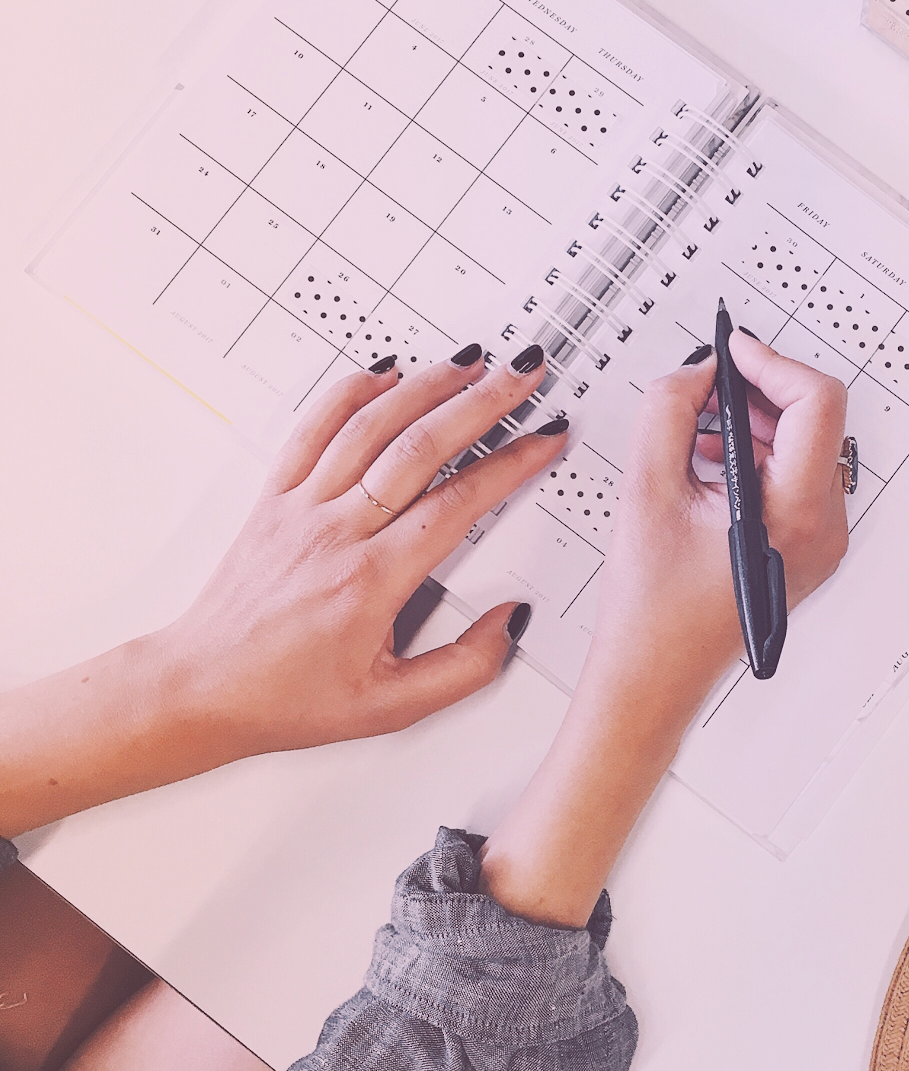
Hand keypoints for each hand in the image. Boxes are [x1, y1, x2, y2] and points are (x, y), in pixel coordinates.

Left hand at [0, 346, 566, 835]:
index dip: (510, 464)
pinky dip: (349, 390)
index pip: (457, 503)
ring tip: (470, 361)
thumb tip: (510, 621)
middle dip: (482, 402)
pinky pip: (312, 428)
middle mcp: (335, 533)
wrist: (203, 688)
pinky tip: (383, 372)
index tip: (544, 439)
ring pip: (369, 426)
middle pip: (419, 447)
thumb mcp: (392, 708)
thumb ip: (464, 667)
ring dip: (426, 385)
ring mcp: (300, 508)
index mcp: (371, 582)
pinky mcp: (274, 498)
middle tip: (522, 374)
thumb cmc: (288, 698)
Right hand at [477, 330, 848, 926]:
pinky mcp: (803, 546)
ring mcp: (819, 541)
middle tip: (706, 385)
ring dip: (753, 422)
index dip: (770, 363)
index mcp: (795, 515)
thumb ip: (669, 411)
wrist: (651, 678)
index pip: (816, 402)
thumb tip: (695, 371)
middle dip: (758, 391)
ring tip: (697, 430)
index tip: (731, 352)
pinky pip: (792, 476)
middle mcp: (823, 529)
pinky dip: (754, 454)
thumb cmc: (650, 612)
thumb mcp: (646, 491)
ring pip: (804, 445)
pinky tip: (708, 462)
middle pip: (815, 419)